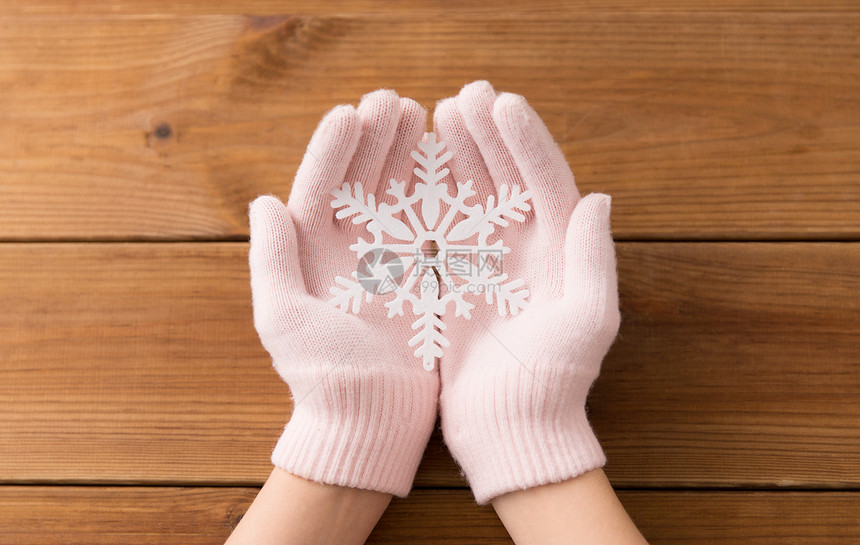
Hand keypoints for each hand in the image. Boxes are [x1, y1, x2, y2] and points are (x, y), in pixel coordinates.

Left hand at [248, 89, 438, 496]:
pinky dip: (439, 193)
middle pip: (361, 181)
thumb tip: (262, 201)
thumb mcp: (285, 318)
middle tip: (394, 102)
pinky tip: (449, 162)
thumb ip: (273, 260)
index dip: (333, 150)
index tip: (351, 114)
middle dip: (375, 139)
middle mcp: (348, 252)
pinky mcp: (422, 278)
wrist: (369, 421)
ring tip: (422, 115)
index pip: (321, 189)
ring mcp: (388, 262)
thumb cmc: (322, 375)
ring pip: (398, 196)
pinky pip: (431, 225)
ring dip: (407, 155)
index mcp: (311, 256)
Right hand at [434, 81, 620, 503]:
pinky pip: (441, 229)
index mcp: (560, 253)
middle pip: (507, 178)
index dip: (525, 140)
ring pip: (471, 196)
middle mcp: (526, 251)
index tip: (500, 103)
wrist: (512, 430)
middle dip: (487, 135)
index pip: (545, 181)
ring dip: (457, 155)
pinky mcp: (455, 283)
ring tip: (438, 116)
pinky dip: (429, 197)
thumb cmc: (555, 382)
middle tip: (464, 97)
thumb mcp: (586, 322)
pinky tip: (413, 169)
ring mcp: (488, 265)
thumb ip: (591, 259)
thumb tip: (597, 196)